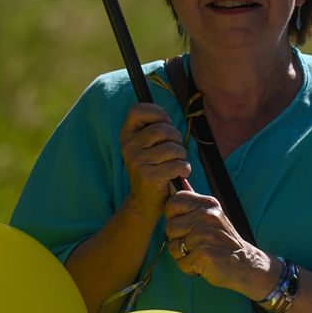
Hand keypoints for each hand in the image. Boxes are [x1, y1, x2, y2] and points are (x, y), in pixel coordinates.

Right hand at [119, 103, 191, 217]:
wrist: (144, 203)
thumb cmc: (153, 168)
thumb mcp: (147, 146)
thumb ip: (154, 129)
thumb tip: (167, 116)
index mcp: (127, 135)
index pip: (137, 109)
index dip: (157, 113)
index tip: (165, 124)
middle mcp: (128, 146)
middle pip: (163, 128)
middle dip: (177, 139)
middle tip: (175, 151)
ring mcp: (137, 161)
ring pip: (173, 147)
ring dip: (182, 156)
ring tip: (176, 163)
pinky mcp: (149, 176)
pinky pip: (178, 164)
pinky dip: (185, 169)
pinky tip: (180, 174)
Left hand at [163, 190, 274, 296]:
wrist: (245, 264)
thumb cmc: (225, 243)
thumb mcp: (213, 216)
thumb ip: (194, 203)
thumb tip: (179, 181)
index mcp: (208, 204)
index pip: (174, 200)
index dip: (172, 215)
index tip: (183, 225)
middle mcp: (206, 216)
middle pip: (170, 226)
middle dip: (177, 239)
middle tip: (195, 243)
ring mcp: (205, 234)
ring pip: (173, 246)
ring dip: (182, 255)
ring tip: (200, 253)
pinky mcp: (203, 254)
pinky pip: (181, 263)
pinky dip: (189, 268)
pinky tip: (203, 264)